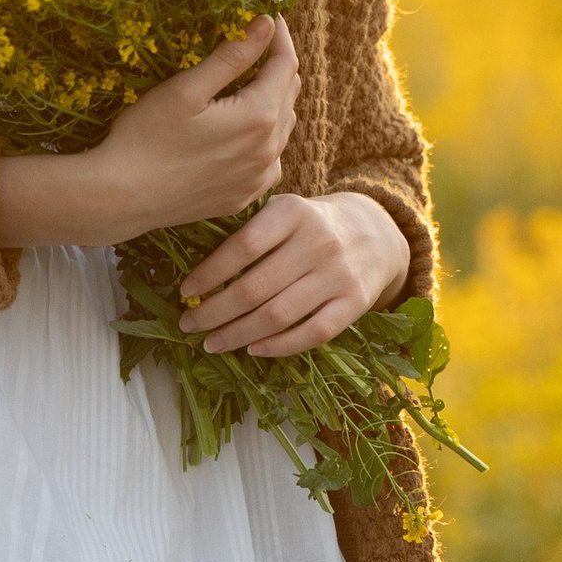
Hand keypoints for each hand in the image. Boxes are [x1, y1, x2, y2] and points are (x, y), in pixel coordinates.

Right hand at [0, 19, 300, 247]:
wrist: (121, 199)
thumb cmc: (145, 138)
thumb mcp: (186, 88)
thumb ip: (232, 56)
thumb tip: (266, 24)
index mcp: (258, 117)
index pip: (286, 65)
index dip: (280, 36)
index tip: (270, 16)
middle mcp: (268, 150)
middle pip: (289, 96)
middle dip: (278, 66)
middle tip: (258, 45)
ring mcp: (257, 178)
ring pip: (283, 129)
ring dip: (274, 102)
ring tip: (251, 84)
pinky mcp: (242, 197)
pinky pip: (269, 161)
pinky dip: (265, 139)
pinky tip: (244, 133)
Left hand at [173, 190, 411, 357]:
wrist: (375, 232)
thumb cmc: (310, 225)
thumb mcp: (283, 213)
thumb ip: (249, 232)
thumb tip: (198, 278)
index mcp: (293, 212)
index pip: (243, 247)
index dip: (210, 273)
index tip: (186, 292)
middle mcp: (319, 241)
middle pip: (255, 288)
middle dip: (214, 312)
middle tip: (189, 325)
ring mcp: (339, 274)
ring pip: (278, 315)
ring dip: (238, 335)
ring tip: (212, 343)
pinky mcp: (355, 303)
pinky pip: (312, 333)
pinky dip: (278, 346)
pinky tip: (252, 349)